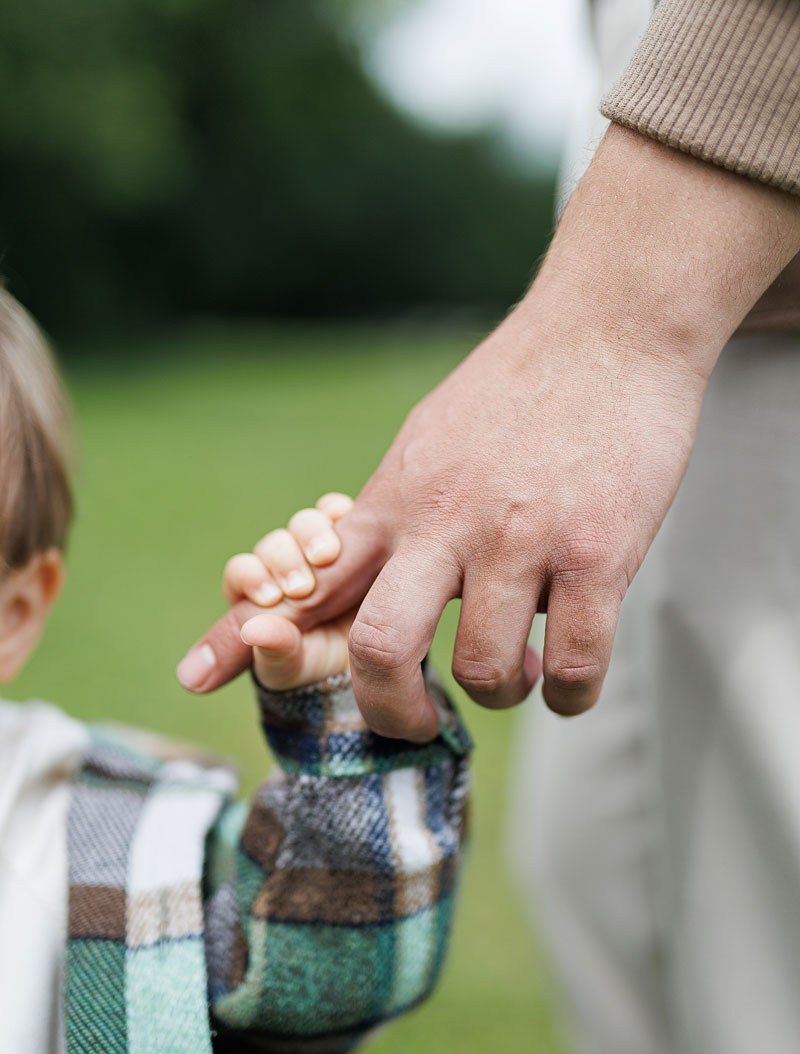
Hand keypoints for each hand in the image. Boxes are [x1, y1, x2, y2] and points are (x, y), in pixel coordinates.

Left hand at [179, 127, 799, 737]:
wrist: (608, 328)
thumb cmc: (518, 391)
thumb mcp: (428, 443)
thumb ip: (393, 513)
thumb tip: (361, 569)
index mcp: (396, 501)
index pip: (307, 580)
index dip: (244, 637)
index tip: (193, 677)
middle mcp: (444, 525)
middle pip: (380, 650)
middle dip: (391, 710)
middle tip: (414, 721)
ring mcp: (519, 541)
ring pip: (481, 671)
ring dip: (500, 692)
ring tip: (521, 671)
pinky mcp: (596, 554)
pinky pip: (572, 666)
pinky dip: (568, 696)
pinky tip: (567, 678)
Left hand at [215, 494, 353, 690]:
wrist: (379, 662)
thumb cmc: (321, 665)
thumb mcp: (293, 665)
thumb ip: (266, 652)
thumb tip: (216, 661)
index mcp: (260, 594)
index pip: (243, 572)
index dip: (251, 578)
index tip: (269, 598)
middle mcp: (287, 565)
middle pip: (275, 545)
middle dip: (283, 560)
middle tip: (301, 587)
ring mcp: (320, 548)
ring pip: (305, 523)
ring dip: (312, 534)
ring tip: (325, 556)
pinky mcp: (356, 533)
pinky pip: (340, 511)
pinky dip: (341, 512)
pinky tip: (348, 521)